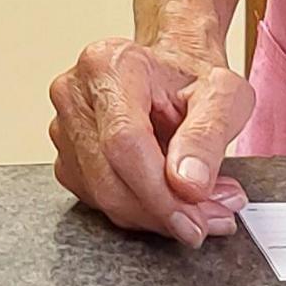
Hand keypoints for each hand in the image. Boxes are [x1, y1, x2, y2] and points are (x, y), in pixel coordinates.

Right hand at [49, 38, 255, 246]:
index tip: (195, 218)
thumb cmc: (192, 77)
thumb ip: (207, 137)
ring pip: (103, 196)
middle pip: (108, 177)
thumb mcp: (222, 96)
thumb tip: (189, 185)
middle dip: (163, 211)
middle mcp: (75, 93)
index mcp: (109, 66)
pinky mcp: (66, 157)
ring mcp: (64, 127)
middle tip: (213, 217)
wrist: (173, 69)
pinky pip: (98, 201)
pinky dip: (139, 211)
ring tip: (202, 205)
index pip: (124, 142)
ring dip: (155, 215)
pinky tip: (170, 198)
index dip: (159, 191)